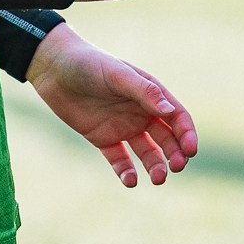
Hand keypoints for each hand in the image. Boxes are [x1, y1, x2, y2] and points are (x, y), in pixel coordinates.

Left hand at [25, 24, 199, 186]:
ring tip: (157, 179)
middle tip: (177, 167)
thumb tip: (170, 109)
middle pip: (167, 138)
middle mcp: (140, 112)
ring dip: (155, 166)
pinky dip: (126, 171)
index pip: (177, 117)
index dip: (187, 134)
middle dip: (175, 154)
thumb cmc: (88, 63)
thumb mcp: (117, 74)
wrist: (53, 68)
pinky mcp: (103, 139)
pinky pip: (119, 160)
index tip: (190, 150)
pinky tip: (130, 181)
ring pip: (147, 152)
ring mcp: (123, 127)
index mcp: (150, 94)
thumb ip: (144, 91)